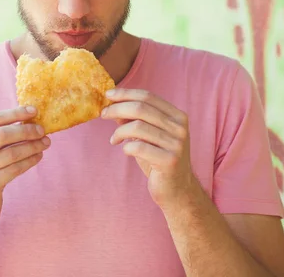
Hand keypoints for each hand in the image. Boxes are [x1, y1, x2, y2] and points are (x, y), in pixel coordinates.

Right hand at [0, 106, 49, 229]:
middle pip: (1, 134)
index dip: (15, 113)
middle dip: (26, 130)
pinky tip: (38, 156)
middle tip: (42, 129)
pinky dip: (29, 161)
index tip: (33, 111)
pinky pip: (14, 169)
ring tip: (45, 142)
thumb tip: (27, 119)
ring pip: (11, 153)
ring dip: (32, 146)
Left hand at [101, 89, 198, 208]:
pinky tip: (125, 151)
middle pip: (140, 109)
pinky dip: (126, 147)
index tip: (107, 95)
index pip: (148, 97)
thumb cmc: (158, 159)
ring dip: (119, 132)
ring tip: (114, 140)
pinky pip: (138, 147)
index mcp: (177, 117)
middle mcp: (180, 128)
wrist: (177, 190)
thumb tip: (112, 102)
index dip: (125, 93)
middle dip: (117, 109)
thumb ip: (134, 119)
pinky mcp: (169, 161)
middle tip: (103, 114)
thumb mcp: (148, 135)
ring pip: (137, 127)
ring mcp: (176, 144)